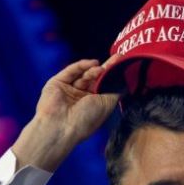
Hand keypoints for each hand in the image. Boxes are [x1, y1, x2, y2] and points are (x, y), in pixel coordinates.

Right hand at [12, 57, 119, 171]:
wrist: (61, 127)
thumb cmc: (86, 120)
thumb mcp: (107, 104)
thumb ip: (116, 92)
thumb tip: (126, 81)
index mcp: (93, 105)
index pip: (104, 87)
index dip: (113, 77)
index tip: (123, 65)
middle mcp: (80, 98)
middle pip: (94, 78)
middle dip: (106, 69)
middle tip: (118, 58)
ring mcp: (68, 90)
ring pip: (84, 75)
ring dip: (94, 70)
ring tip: (101, 68)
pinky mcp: (57, 83)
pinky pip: (71, 71)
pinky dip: (82, 65)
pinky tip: (93, 63)